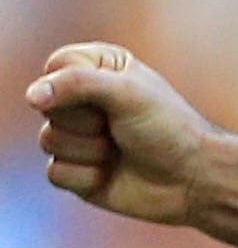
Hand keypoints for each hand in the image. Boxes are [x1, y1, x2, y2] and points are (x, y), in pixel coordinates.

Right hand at [23, 42, 222, 224]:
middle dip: (86, 121)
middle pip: (47, 106)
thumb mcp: (128, 93)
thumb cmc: (169, 129)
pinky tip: (112, 174)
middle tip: (120, 128)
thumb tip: (32, 96)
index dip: (76, 85)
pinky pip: (55, 173)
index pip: (56, 67)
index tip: (114, 97)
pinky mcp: (77, 171)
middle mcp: (83, 101)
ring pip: (48, 140)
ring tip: (119, 150)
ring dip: (89, 151)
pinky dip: (86, 177)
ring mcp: (78, 137)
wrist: (196, 180)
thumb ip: (77, 84)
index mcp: (99, 70)